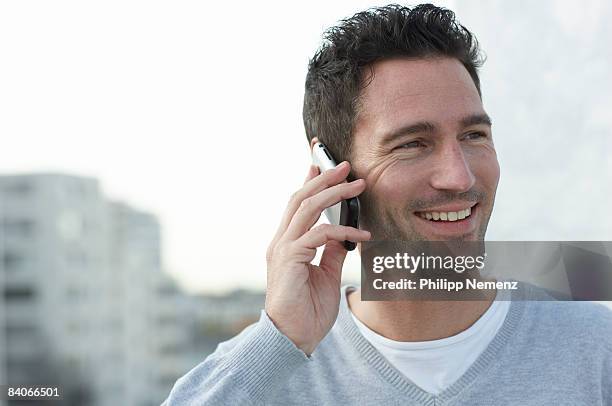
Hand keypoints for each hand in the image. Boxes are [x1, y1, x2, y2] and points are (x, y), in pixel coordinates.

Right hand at [265, 161, 369, 354]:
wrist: (293, 339)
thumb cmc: (308, 311)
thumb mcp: (327, 275)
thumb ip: (332, 252)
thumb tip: (345, 234)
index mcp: (287, 244)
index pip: (298, 205)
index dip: (309, 182)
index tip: (321, 164)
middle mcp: (281, 242)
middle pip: (301, 199)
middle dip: (323, 178)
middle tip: (345, 166)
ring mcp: (282, 249)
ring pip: (306, 208)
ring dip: (333, 193)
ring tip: (356, 184)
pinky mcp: (289, 259)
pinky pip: (319, 235)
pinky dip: (342, 231)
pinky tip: (361, 235)